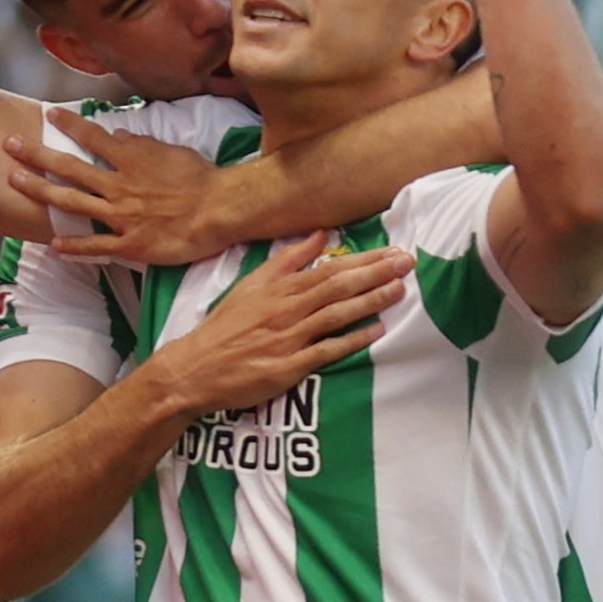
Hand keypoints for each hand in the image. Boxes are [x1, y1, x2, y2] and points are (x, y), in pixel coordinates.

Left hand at [11, 113, 219, 264]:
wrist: (219, 211)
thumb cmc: (201, 179)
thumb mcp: (172, 151)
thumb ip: (141, 145)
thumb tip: (118, 136)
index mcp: (130, 160)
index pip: (93, 137)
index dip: (68, 124)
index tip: (49, 114)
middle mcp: (118, 186)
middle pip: (70, 168)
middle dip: (36, 154)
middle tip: (10, 145)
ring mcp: (121, 217)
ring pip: (72, 203)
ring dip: (41, 191)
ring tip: (16, 182)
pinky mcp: (130, 244)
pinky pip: (96, 246)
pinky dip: (73, 247)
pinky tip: (52, 244)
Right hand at [155, 234, 413, 418]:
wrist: (195, 367)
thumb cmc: (227, 326)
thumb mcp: (252, 285)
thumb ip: (288, 260)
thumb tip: (321, 233)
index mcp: (279, 288)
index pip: (329, 268)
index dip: (363, 259)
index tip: (392, 252)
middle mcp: (286, 309)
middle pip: (337, 287)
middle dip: (375, 273)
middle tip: (407, 263)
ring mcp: (287, 338)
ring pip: (335, 314)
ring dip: (369, 301)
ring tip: (398, 291)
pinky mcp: (287, 366)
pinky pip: (326, 351)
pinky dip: (352, 340)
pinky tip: (376, 331)